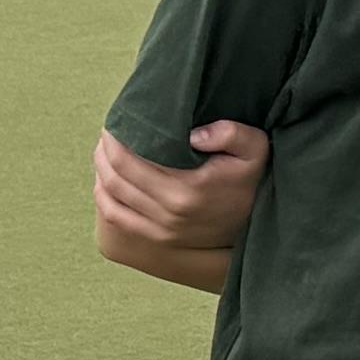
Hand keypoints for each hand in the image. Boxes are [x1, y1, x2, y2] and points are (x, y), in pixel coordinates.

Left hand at [94, 120, 267, 251]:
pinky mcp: (158, 237)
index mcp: (187, 188)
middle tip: (108, 134)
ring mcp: (162, 228)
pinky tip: (105, 180)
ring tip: (104, 152)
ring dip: (101, 171)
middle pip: (115, 177)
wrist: (259, 219)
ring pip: (111, 196)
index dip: (115, 139)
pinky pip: (116, 216)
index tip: (115, 123)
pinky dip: (103, 197)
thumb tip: (194, 134)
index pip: (129, 160)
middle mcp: (170, 211)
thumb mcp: (255, 148)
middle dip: (104, 152)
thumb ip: (231, 134)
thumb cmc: (252, 177)